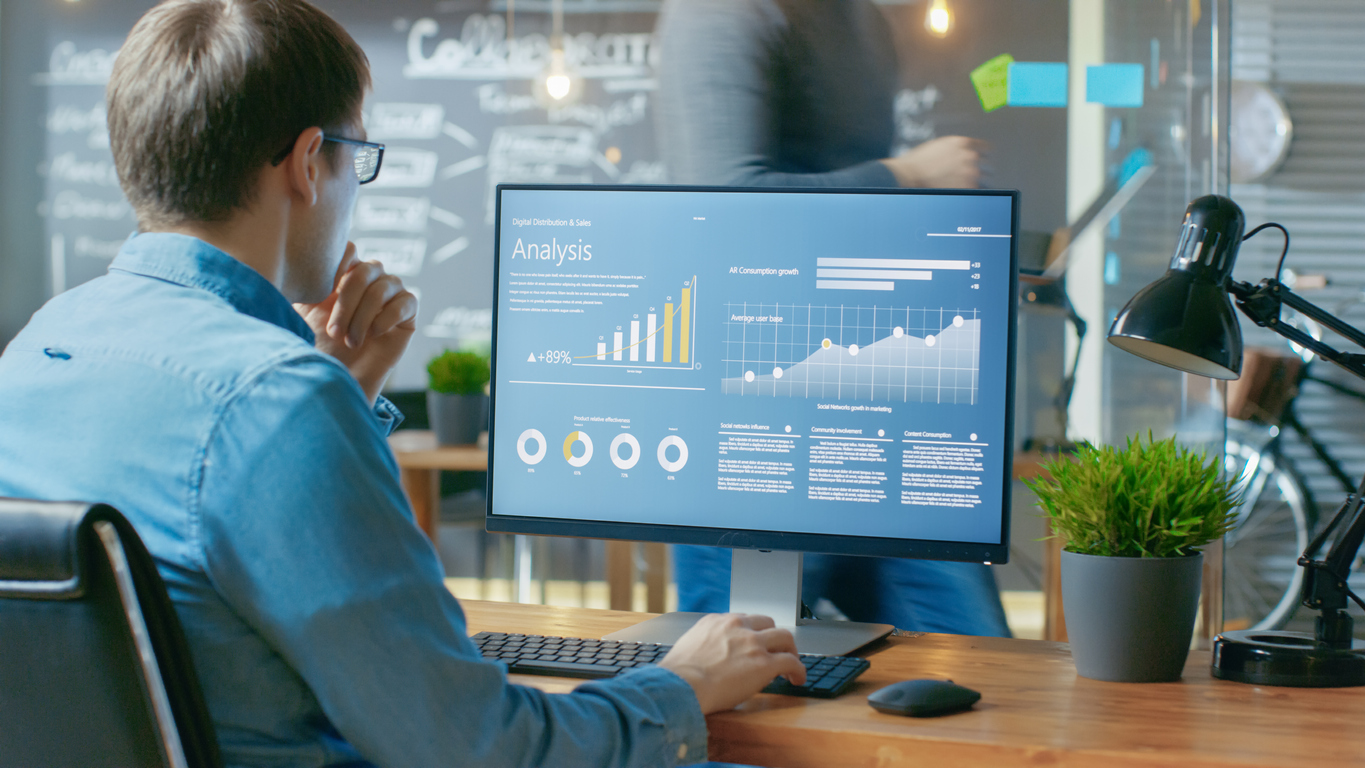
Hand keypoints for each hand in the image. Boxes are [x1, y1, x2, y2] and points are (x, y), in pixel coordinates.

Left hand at [294, 243, 417, 404]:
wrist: (342, 375)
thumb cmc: (321, 344)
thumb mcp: (304, 311)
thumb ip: (303, 285)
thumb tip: (290, 266)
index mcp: (346, 271)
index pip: (349, 250)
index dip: (337, 267)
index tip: (323, 296)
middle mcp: (371, 277)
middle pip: (364, 270)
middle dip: (346, 304)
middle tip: (333, 332)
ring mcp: (392, 292)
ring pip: (382, 288)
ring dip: (362, 317)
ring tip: (350, 341)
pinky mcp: (408, 312)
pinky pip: (405, 303)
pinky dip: (385, 319)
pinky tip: (372, 335)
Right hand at [659, 613, 805, 713]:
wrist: (680, 686)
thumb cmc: (678, 676)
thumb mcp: (687, 648)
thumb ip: (703, 646)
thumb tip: (707, 659)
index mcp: (716, 622)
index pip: (743, 620)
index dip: (753, 633)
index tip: (754, 643)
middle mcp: (736, 627)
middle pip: (767, 623)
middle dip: (773, 637)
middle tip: (776, 651)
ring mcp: (752, 643)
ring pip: (784, 637)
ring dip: (790, 650)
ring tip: (791, 664)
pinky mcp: (764, 663)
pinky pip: (791, 662)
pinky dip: (798, 670)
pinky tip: (797, 679)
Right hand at [881, 136, 987, 188]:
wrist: (910, 173)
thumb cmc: (919, 160)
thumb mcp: (939, 146)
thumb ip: (955, 149)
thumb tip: (962, 155)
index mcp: (962, 143)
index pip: (983, 146)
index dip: (984, 152)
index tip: (984, 157)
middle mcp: (969, 156)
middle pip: (984, 162)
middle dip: (979, 167)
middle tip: (970, 173)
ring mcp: (970, 172)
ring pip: (982, 177)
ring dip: (977, 179)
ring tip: (968, 183)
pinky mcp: (967, 186)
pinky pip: (976, 189)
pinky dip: (971, 190)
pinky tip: (963, 189)